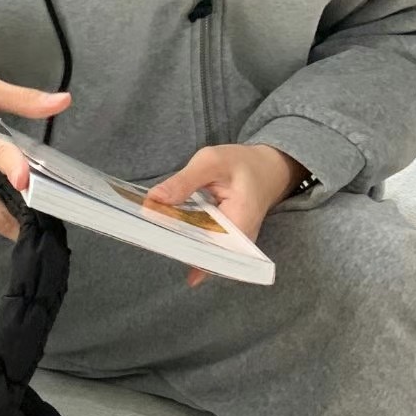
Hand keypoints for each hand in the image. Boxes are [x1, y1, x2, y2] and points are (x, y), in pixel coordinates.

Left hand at [145, 144, 308, 287]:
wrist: (268, 170)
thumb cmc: (242, 164)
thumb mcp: (212, 162)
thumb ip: (183, 181)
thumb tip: (153, 200)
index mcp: (239, 224)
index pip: (204, 246)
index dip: (177, 244)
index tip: (154, 236)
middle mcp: (238, 244)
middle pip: (200, 254)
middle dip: (173, 245)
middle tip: (147, 233)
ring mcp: (231, 246)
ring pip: (198, 252)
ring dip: (176, 241)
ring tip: (153, 231)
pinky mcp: (223, 242)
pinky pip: (201, 245)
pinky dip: (184, 237)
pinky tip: (166, 229)